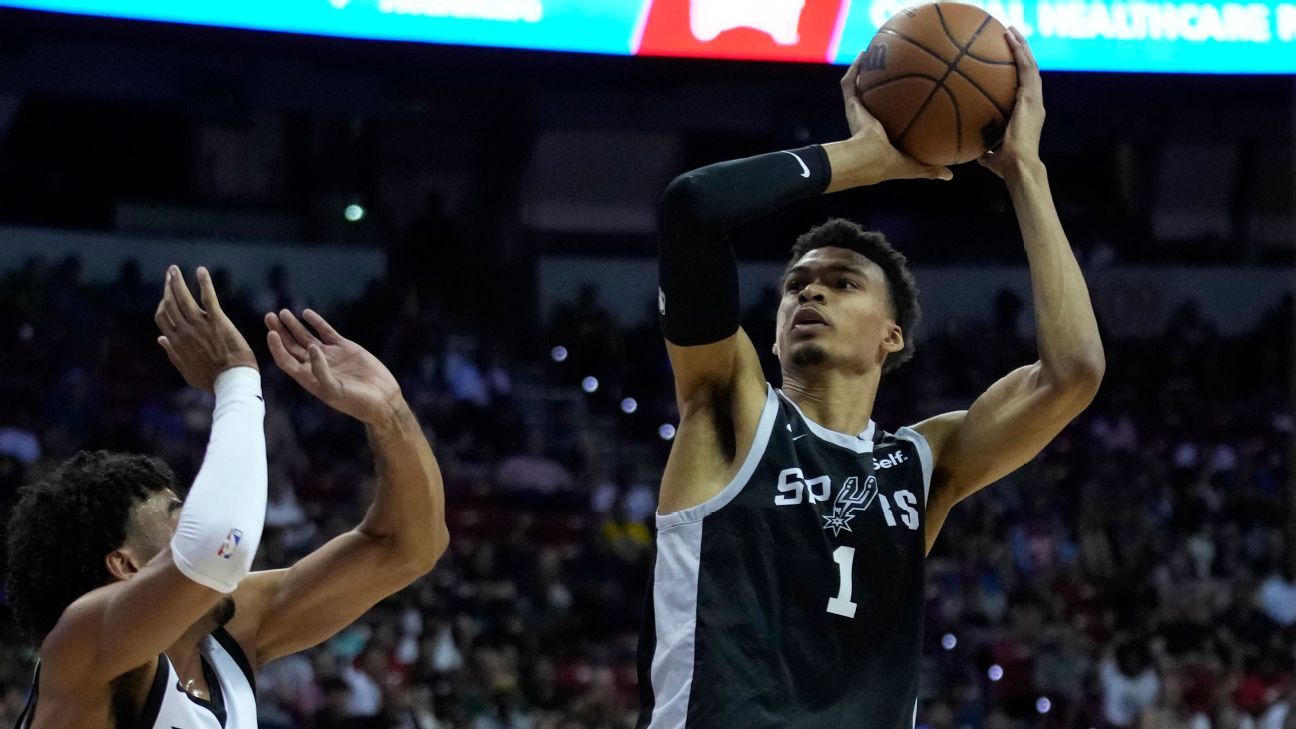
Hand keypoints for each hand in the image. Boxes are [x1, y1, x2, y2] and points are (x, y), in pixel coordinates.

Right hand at [154, 266, 256, 391]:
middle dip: (168, 287)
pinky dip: (204, 283)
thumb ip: (172, 353)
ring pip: (183, 298)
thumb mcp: (186, 370)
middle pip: (170, 304)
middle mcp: (185, 331)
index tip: (166, 296)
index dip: (162, 304)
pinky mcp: (218, 321)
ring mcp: (200, 325)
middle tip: (170, 274)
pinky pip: (208, 298)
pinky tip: (201, 270)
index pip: (162, 317)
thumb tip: (160, 339)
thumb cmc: (212, 379)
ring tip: (175, 270)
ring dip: (177, 281)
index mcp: (176, 342)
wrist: (232, 381)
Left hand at [265, 309, 403, 426]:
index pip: (286, 361)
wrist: (382, 399)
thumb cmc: (357, 402)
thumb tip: (311, 347)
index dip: (277, 347)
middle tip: (269, 317)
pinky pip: (326, 332)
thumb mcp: (335, 391)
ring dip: (294, 325)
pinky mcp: (344, 347)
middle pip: (291, 346)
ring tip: (283, 312)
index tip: (271, 333)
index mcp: (309, 379)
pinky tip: (306, 313)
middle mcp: (315, 366)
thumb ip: (321, 371)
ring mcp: (329, 355)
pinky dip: (317, 322)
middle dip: (280, 331)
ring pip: (306, 337)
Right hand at [824, 50, 952, 190]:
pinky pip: (850, 83)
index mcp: (883, 134)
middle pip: (874, 98)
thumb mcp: (917, 166)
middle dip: (880, 84)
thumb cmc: (892, 163)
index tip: (906, 93)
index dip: (894, 107)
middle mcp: (870, 121)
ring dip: (864, 71)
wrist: (871, 158)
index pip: (889, 118)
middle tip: (892, 67)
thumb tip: (950, 176)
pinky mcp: (851, 105)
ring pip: (859, 87)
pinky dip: (855, 68)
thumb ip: (931, 168)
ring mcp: (858, 112)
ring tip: (874, 53)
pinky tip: (864, 53)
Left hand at [979, 27, 1043, 178]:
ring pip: (1030, 65)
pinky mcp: (1031, 97)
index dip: (1019, 74)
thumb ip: (988, 152)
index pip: (1025, 89)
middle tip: (1011, 38)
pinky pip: (1026, 68)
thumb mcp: (994, 156)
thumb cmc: (1007, 166)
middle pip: (1029, 72)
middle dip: (1022, 53)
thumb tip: (978, 155)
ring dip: (1022, 46)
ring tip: (1011, 31)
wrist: (1019, 166)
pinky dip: (1020, 52)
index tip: (1009, 63)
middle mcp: (1034, 103)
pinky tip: (1011, 39)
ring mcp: (1034, 99)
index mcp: (1028, 114)